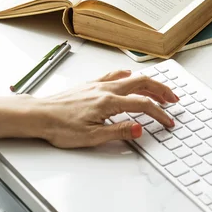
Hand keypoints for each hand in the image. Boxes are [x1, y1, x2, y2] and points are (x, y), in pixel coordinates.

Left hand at [27, 70, 178, 147]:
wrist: (38, 115)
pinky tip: (131, 77)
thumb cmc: (59, 127)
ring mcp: (99, 84)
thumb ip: (119, 131)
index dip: (160, 114)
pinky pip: (116, 75)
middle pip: (143, 83)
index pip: (143, 105)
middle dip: (162, 91)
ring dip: (149, 83)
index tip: (168, 122)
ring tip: (160, 92)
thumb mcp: (91, 137)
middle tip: (174, 99)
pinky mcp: (91, 84)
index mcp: (109, 102)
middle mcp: (106, 89)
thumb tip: (140, 128)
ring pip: (132, 77)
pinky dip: (130, 76)